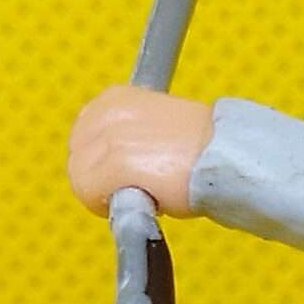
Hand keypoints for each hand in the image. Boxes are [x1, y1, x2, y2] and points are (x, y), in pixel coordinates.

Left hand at [68, 86, 213, 217]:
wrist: (227, 156)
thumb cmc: (205, 148)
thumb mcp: (159, 125)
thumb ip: (130, 136)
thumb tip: (114, 163)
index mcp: (115, 97)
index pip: (83, 136)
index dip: (103, 161)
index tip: (127, 172)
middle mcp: (105, 112)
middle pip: (77, 159)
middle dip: (101, 178)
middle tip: (137, 186)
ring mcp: (107, 139)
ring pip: (80, 180)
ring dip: (106, 193)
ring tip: (143, 192)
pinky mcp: (113, 165)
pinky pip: (89, 195)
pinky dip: (108, 206)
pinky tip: (138, 200)